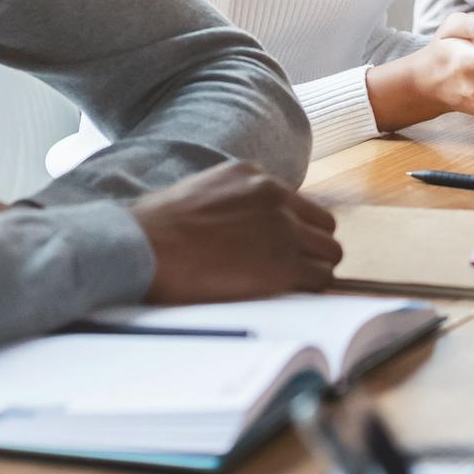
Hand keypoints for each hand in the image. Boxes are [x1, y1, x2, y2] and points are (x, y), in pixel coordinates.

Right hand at [129, 162, 341, 303]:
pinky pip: (320, 278)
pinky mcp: (284, 264)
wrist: (144, 247)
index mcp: (252, 176)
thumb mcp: (198, 192)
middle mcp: (274, 196)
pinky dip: (312, 289)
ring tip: (293, 285)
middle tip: (294, 268)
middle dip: (312, 247)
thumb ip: (230, 203)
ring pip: (330, 251)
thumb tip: (237, 228)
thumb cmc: (154, 228)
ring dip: (316, 268)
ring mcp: (283, 229)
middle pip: (323, 224)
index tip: (282, 246)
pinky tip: (292, 297)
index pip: (297, 202)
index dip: (294, 228)